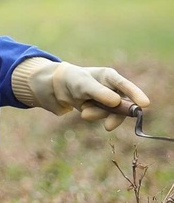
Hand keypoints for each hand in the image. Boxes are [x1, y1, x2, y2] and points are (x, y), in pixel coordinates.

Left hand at [12, 58, 150, 130]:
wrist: (57, 88)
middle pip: (124, 104)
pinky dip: (95, 116)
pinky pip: (104, 116)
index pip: (126, 86)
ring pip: (113, 112)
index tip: (145, 104)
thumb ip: (99, 92)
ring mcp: (108, 99)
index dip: (136, 94)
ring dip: (99, 115)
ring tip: (84, 112)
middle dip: (115, 115)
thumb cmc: (72, 80)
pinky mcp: (102, 108)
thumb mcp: (83, 84)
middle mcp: (113, 88)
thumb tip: (117, 101)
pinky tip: (84, 111)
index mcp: (110, 77)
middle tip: (108, 126)